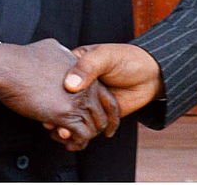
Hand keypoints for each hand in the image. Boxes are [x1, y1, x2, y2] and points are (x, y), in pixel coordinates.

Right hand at [0, 39, 119, 149]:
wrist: (10, 67)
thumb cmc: (25, 58)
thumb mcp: (53, 47)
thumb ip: (64, 56)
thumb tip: (63, 56)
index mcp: (85, 73)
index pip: (106, 97)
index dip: (104, 112)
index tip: (98, 120)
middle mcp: (86, 87)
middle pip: (102, 115)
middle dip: (95, 128)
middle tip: (84, 134)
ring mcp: (76, 100)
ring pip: (93, 127)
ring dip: (84, 137)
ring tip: (73, 140)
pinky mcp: (64, 114)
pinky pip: (80, 135)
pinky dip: (76, 142)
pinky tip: (67, 141)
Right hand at [45, 43, 163, 145]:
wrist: (150, 76)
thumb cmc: (128, 59)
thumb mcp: (105, 56)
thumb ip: (88, 67)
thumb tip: (70, 85)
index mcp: (76, 66)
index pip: (55, 81)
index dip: (50, 94)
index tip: (46, 104)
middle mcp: (79, 86)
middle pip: (60, 104)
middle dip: (55, 116)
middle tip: (51, 124)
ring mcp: (87, 101)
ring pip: (69, 119)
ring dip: (64, 129)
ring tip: (63, 134)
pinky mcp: (97, 115)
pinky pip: (83, 129)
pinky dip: (78, 136)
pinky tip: (72, 140)